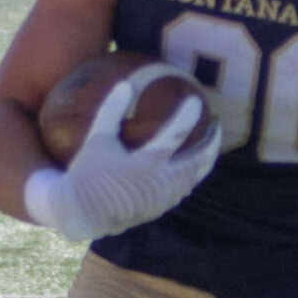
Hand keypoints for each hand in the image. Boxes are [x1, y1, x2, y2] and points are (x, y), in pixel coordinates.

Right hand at [23, 74, 220, 243]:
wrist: (81, 214)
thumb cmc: (87, 174)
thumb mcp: (97, 140)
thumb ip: (111, 111)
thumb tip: (126, 83)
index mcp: (145, 164)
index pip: (174, 136)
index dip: (187, 116)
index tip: (195, 100)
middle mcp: (160, 183)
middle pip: (199, 161)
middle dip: (211, 141)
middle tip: (216, 123)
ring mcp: (164, 198)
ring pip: (195, 177)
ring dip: (205, 158)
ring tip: (208, 141)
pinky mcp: (161, 207)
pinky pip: (184, 188)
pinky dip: (193, 173)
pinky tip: (192, 163)